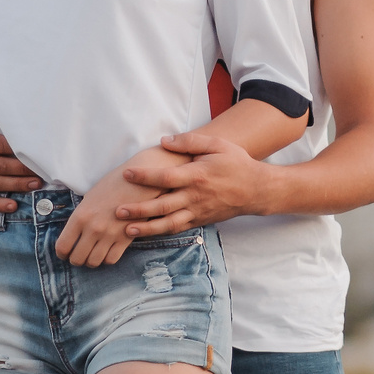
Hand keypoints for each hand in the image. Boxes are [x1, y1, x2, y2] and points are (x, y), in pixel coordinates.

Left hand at [55, 160, 166, 267]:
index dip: (61, 253)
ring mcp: (110, 235)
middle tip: (78, 255)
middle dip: (75, 259)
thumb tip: (72, 235)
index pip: (63, 247)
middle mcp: (94, 228)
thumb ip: (80, 218)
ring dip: (91, 261)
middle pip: (77, 258)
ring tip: (92, 254)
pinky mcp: (126, 239)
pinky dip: (106, 258)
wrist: (140, 180)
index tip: (64, 253)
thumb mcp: (89, 198)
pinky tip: (106, 251)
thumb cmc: (113, 185)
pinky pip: (111, 259)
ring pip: (94, 262)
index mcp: (80, 216)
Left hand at [110, 130, 269, 236]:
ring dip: (146, 228)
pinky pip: (178, 229)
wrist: (256, 190)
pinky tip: (146, 233)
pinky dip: (160, 233)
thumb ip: (190, 141)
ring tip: (126, 230)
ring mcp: (197, 211)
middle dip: (139, 209)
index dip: (145, 177)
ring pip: (168, 223)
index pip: (165, 177)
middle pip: (162, 205)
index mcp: (197, 175)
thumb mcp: (217, 145)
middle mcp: (195, 196)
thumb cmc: (236, 164)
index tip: (126, 174)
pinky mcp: (200, 220)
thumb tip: (164, 141)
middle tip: (117, 211)